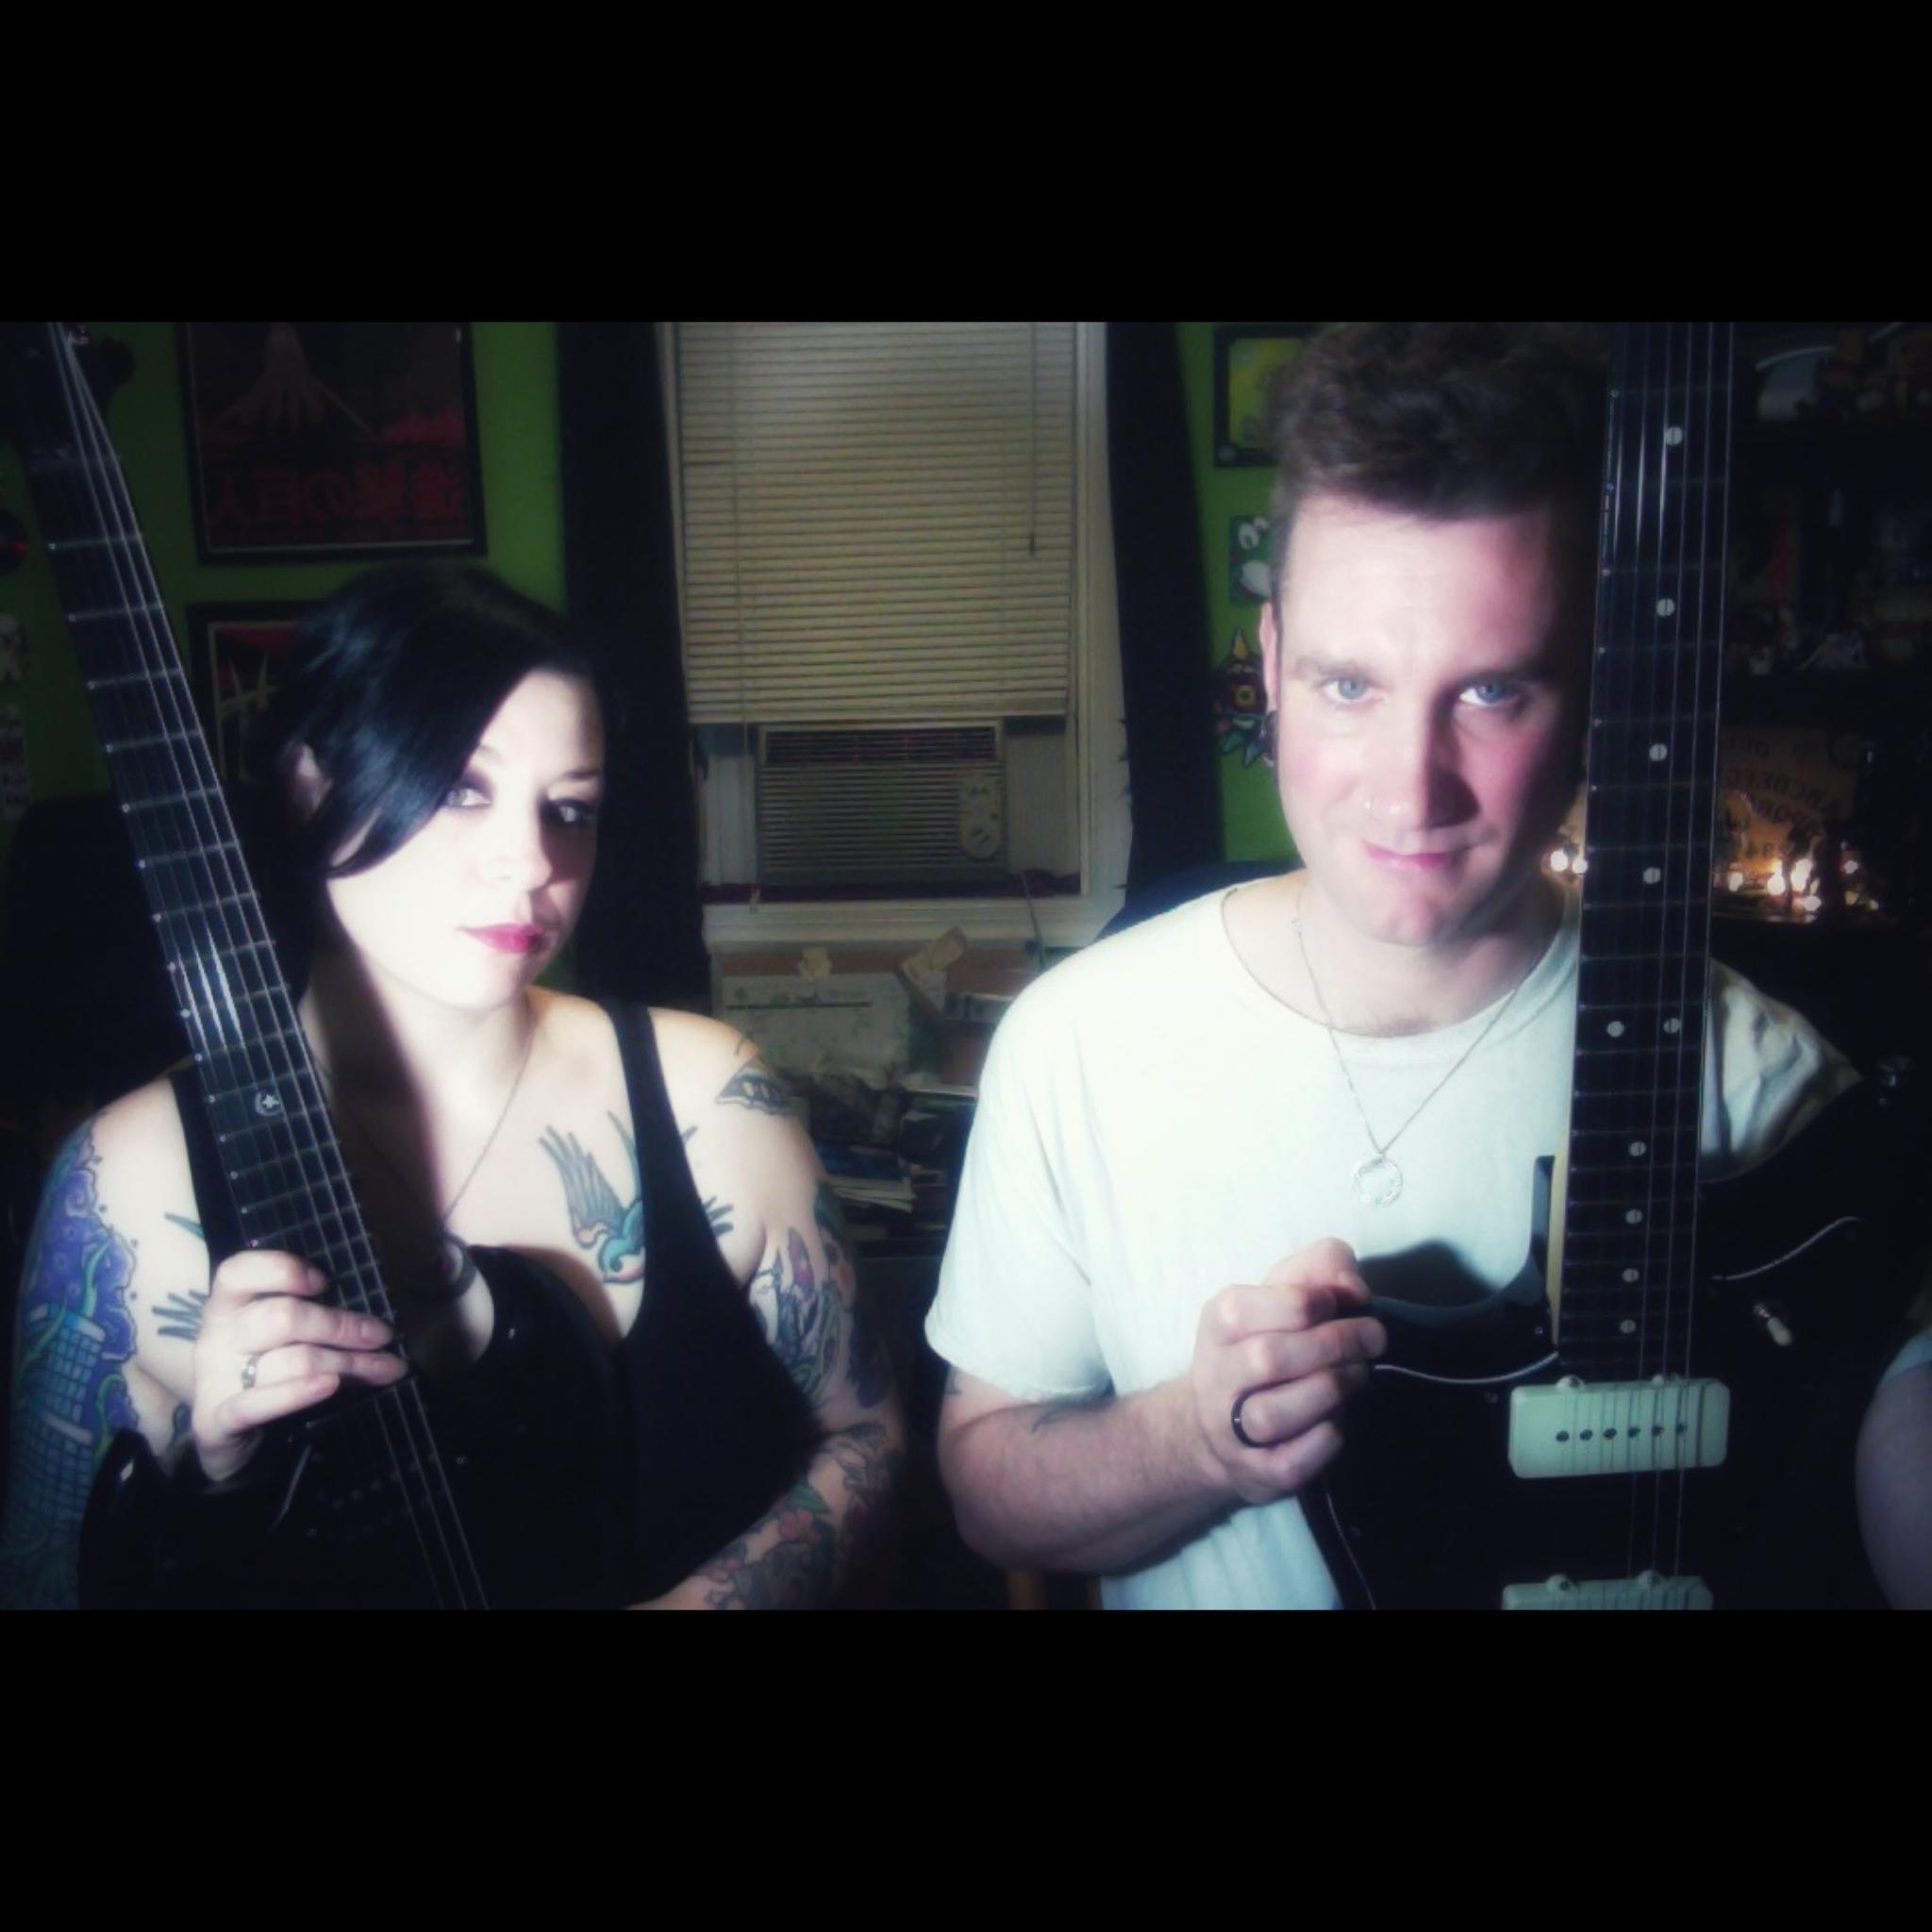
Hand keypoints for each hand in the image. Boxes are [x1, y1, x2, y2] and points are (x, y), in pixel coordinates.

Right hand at [191, 1250, 406, 1483]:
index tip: (325, 1282)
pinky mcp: (215, 1424)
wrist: (225, 1441)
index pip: (238, 1272)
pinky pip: (254, 1405)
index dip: (282, 1270)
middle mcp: (216, 1339)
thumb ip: (316, 1323)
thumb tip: (377, 1324)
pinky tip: (331, 1385)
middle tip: (382, 1336)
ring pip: (290, 1361)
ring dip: (347, 1364)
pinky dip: (296, 1393)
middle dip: (340, 1326)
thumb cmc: (267, 1375)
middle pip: (281, 1318)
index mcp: (228, 1308)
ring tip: (387, 1368)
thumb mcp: (286, 1341)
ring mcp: (213, 1381)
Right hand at [1186, 1238, 1385, 1505]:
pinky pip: (1288, 1463)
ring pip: (1273, 1415)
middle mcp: (1215, 1375)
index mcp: (1219, 1323)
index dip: (1308, 1302)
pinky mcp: (1255, 1472)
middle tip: (1374, 1338)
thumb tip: (1351, 1288)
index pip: (1248, 1308)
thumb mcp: (1285, 1293)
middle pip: (1268, 1359)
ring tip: (1358, 1377)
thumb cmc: (1268, 1343)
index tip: (1344, 1303)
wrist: (1220, 1425)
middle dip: (1334, 1345)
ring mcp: (1230, 1429)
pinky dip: (1322, 1442)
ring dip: (1330, 1392)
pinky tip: (1338, 1422)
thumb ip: (1321, 1267)